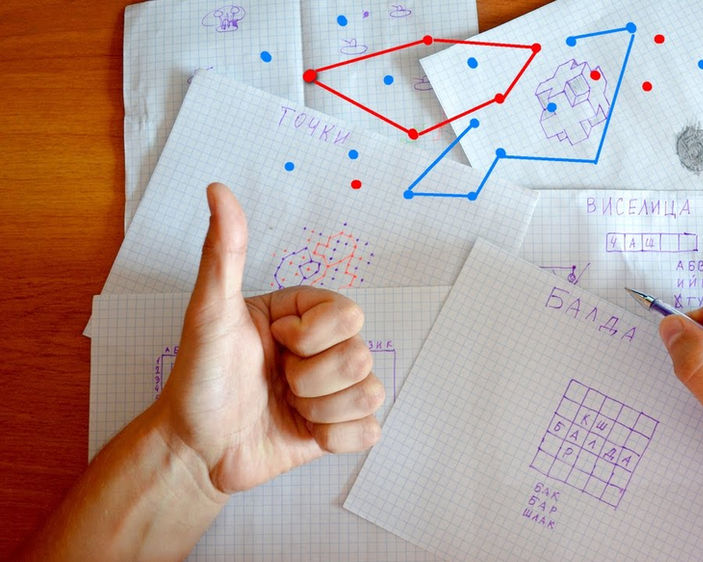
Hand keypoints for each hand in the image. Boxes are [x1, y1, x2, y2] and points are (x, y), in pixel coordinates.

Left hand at [157, 182, 383, 493]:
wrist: (195, 449)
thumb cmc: (199, 379)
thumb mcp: (210, 313)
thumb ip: (224, 252)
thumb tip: (218, 190)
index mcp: (306, 315)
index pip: (350, 315)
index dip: (312, 336)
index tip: (275, 342)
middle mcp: (326, 348)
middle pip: (361, 356)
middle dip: (310, 379)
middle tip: (276, 381)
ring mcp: (336, 389)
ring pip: (370, 393)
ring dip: (320, 410)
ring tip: (287, 407)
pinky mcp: (341, 428)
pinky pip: (369, 430)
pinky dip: (333, 437)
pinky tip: (302, 432)